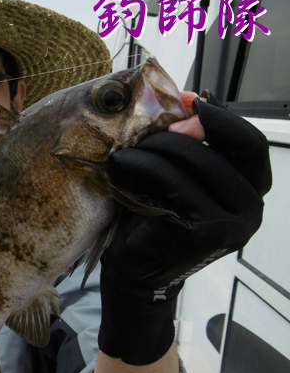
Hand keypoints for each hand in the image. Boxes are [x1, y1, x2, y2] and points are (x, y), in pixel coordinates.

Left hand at [98, 90, 271, 364]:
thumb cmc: (155, 222)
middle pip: (223, 145)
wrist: (136, 274)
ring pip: (195, 160)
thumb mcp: (176, 179)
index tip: (185, 98)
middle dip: (179, 130)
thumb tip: (188, 99)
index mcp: (250, 191)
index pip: (249, 142)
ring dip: (155, 146)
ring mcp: (230, 223)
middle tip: (144, 128)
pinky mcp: (202, 232)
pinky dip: (141, 165)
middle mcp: (251, 209)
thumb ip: (189, 147)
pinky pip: (170, 182)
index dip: (219, 115)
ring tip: (126, 149)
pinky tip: (121, 164)